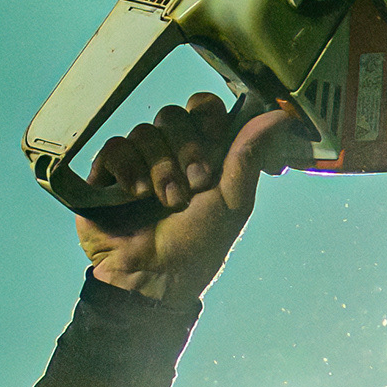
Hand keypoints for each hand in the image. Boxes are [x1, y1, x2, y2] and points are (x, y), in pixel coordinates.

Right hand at [74, 93, 298, 301]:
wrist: (153, 279)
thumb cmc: (197, 248)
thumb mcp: (233, 203)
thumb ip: (250, 156)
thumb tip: (280, 117)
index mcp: (201, 154)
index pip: (202, 107)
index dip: (207, 118)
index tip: (215, 143)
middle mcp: (168, 153)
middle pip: (172, 114)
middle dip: (185, 149)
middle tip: (195, 185)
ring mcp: (136, 162)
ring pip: (144, 132)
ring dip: (160, 168)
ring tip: (164, 202)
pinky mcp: (106, 174)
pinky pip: (114, 147)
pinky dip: (128, 168)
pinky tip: (135, 194)